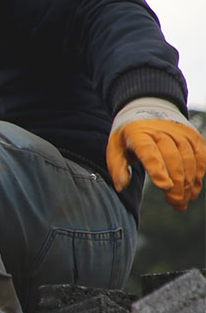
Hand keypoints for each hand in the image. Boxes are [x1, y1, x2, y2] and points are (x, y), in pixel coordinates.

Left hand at [106, 97, 203, 211]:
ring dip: (189, 183)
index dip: (158, 169)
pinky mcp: (193, 136)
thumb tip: (121, 187)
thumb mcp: (115, 148)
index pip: (149, 152)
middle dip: (177, 185)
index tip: (164, 187)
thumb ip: (117, 168)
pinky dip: (199, 174)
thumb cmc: (130, 136)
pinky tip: (194, 190)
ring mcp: (180, 133)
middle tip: (176, 204)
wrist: (148, 108)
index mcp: (139, 135)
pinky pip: (201, 156)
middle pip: (173, 160)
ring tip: (184, 201)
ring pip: (189, 160)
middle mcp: (162, 132)